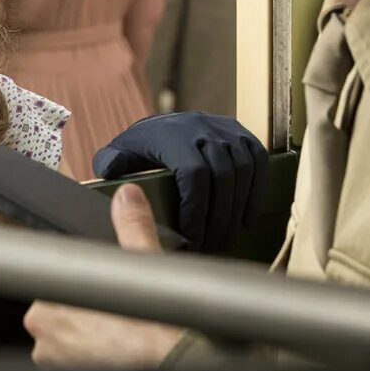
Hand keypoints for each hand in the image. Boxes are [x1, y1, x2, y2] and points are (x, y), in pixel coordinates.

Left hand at [24, 185, 182, 366]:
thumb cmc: (154, 333)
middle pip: (62, 307)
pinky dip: (88, 357)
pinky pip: (71, 362)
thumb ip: (131, 228)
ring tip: (118, 335)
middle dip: (86, 308)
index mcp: (50, 295)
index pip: (60, 278)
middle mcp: (42, 331)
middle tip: (117, 314)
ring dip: (87, 335)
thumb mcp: (144, 267)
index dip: (84, 281)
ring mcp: (51, 360)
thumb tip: (126, 198)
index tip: (103, 290)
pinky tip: (113, 353)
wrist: (171, 370)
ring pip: (66, 337)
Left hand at [92, 112, 269, 252]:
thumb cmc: (138, 149)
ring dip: (238, 208)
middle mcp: (200, 126)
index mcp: (170, 134)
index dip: (196, 209)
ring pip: (242, 170)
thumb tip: (116, 181)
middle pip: (222, 176)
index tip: (190, 237)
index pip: (193, 174)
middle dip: (217, 217)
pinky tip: (246, 217)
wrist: (161, 125)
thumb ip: (110, 165)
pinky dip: (257, 190)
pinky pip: (259, 162)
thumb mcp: (118, 154)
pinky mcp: (241, 133)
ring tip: (225, 237)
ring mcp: (223, 127)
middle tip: (209, 245)